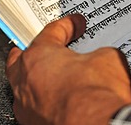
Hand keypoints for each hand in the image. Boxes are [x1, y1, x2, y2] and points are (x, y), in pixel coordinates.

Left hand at [6, 14, 130, 124]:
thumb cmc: (97, 96)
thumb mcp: (108, 58)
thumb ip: (98, 53)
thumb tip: (101, 59)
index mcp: (39, 56)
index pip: (51, 32)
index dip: (67, 25)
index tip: (76, 24)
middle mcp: (25, 81)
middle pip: (23, 58)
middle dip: (37, 49)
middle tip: (50, 45)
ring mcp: (26, 107)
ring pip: (24, 85)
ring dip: (38, 76)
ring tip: (55, 74)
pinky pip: (34, 106)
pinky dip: (44, 99)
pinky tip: (58, 99)